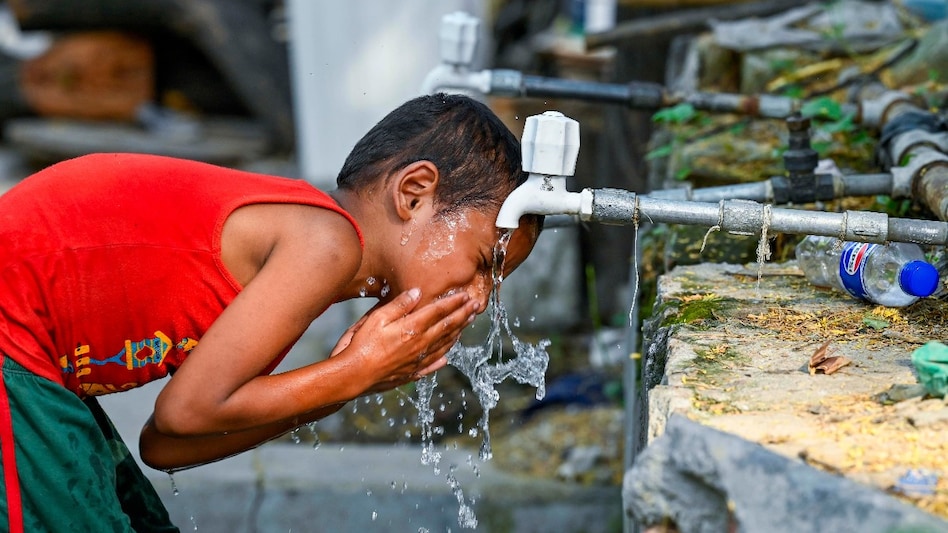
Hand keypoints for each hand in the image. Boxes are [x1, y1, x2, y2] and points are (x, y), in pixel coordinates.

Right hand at [331, 288, 478, 393]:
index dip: (454, 302)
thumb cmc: (361, 344)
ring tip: (468, 323)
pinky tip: (448, 355)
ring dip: (459, 332)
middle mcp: (420, 344)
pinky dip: (444, 356)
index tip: (466, 294)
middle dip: (463, 314)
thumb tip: (417, 292)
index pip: (439, 311)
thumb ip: (399, 305)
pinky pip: (434, 363)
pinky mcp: (412, 373)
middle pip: (447, 327)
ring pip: (445, 344)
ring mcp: (418, 360)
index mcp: (412, 328)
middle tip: (476, 305)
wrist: (354, 375)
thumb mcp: (377, 318)